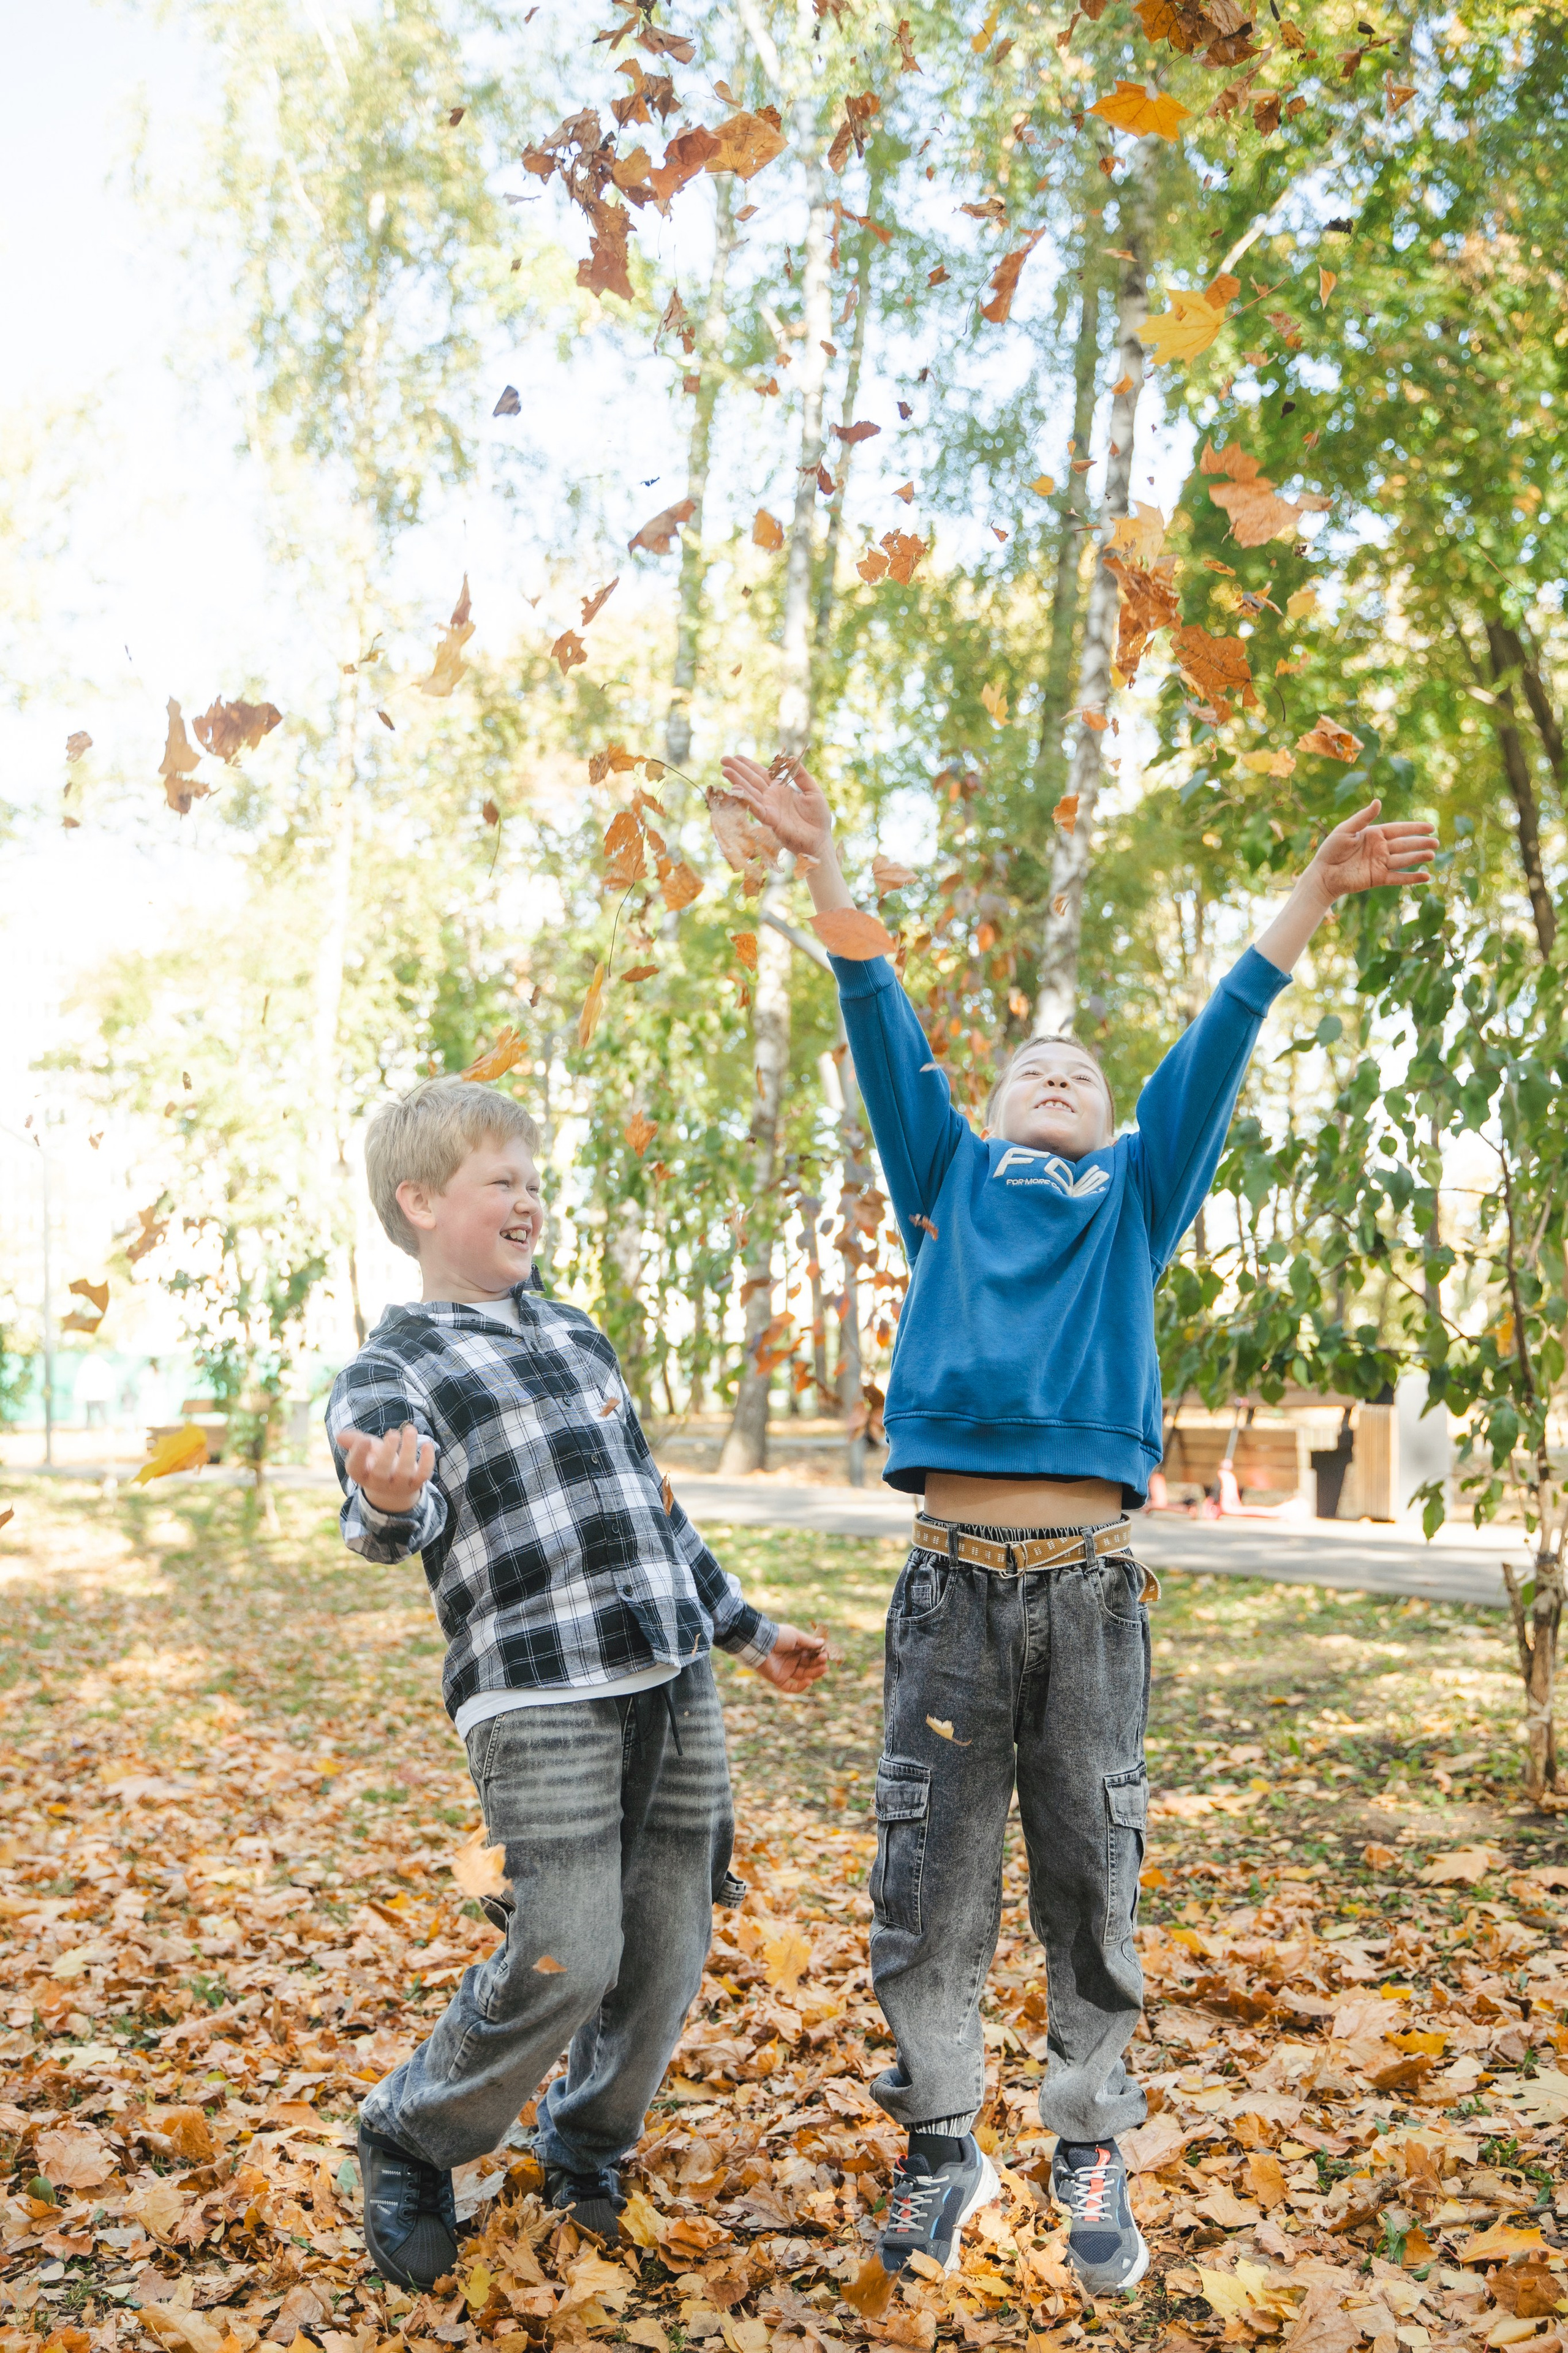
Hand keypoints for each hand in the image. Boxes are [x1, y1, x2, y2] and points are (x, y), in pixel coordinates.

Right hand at [339, 1422, 435, 1514]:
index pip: (355, 1468)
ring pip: (404, 1471)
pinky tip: (428, 1445)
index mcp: (361, 1474)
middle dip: (387, 1452)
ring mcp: (398, 1485)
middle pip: (381, 1471)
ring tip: (410, 1429)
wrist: (393, 1488)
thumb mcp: (365, 1451)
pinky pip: (422, 1475)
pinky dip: (427, 1461)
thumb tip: (339, 1435)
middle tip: (392, 1433)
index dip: (359, 1455)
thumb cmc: (376, 1461)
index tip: (365, 1440)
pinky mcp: (415, 1484)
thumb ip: (353, 1441)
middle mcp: (378, 1482)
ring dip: (408, 1449)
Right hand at [719, 753, 835, 863]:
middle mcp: (771, 798)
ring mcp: (770, 809)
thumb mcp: (813, 791)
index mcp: (780, 789)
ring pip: (751, 792)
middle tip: (724, 759)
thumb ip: (801, 776)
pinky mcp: (771, 820)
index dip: (749, 765)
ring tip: (726, 771)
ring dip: (738, 781)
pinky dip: (747, 799)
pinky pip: (757, 808)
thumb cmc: (818, 818)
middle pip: (752, 780)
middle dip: (738, 770)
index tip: (736, 756)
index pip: (761, 773)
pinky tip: (736, 789)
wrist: (820, 839)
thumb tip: (791, 757)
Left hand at [752, 1621, 830, 1693]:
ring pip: (803, 1675)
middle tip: (825, 1660)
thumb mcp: (795, 1636)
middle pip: (809, 1665)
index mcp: (795, 1649)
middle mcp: (791, 1660)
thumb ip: (809, 1642)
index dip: (819, 1655)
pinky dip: (800, 1687)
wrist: (760, 1643)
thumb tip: (822, 1643)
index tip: (826, 1653)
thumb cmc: (778, 1636)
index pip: (811, 1655)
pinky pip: (791, 1687)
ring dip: (814, 1673)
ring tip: (824, 1669)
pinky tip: (809, 1681)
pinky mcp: (779, 1679)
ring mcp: (786, 1670)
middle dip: (818, 1663)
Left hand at [1308, 799, 1437, 901]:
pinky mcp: (1378, 878)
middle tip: (1436, 842)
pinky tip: (1426, 876)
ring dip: (1418, 858)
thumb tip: (1378, 801)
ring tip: (1431, 855)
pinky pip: (1398, 878)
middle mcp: (1380, 848)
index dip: (1415, 828)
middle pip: (1405, 844)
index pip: (1399, 829)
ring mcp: (1380, 864)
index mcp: (1374, 834)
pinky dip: (1411, 878)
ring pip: (1404, 860)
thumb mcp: (1346, 830)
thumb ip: (1363, 818)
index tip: (1431, 827)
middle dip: (1420, 843)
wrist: (1322, 874)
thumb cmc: (1331, 850)